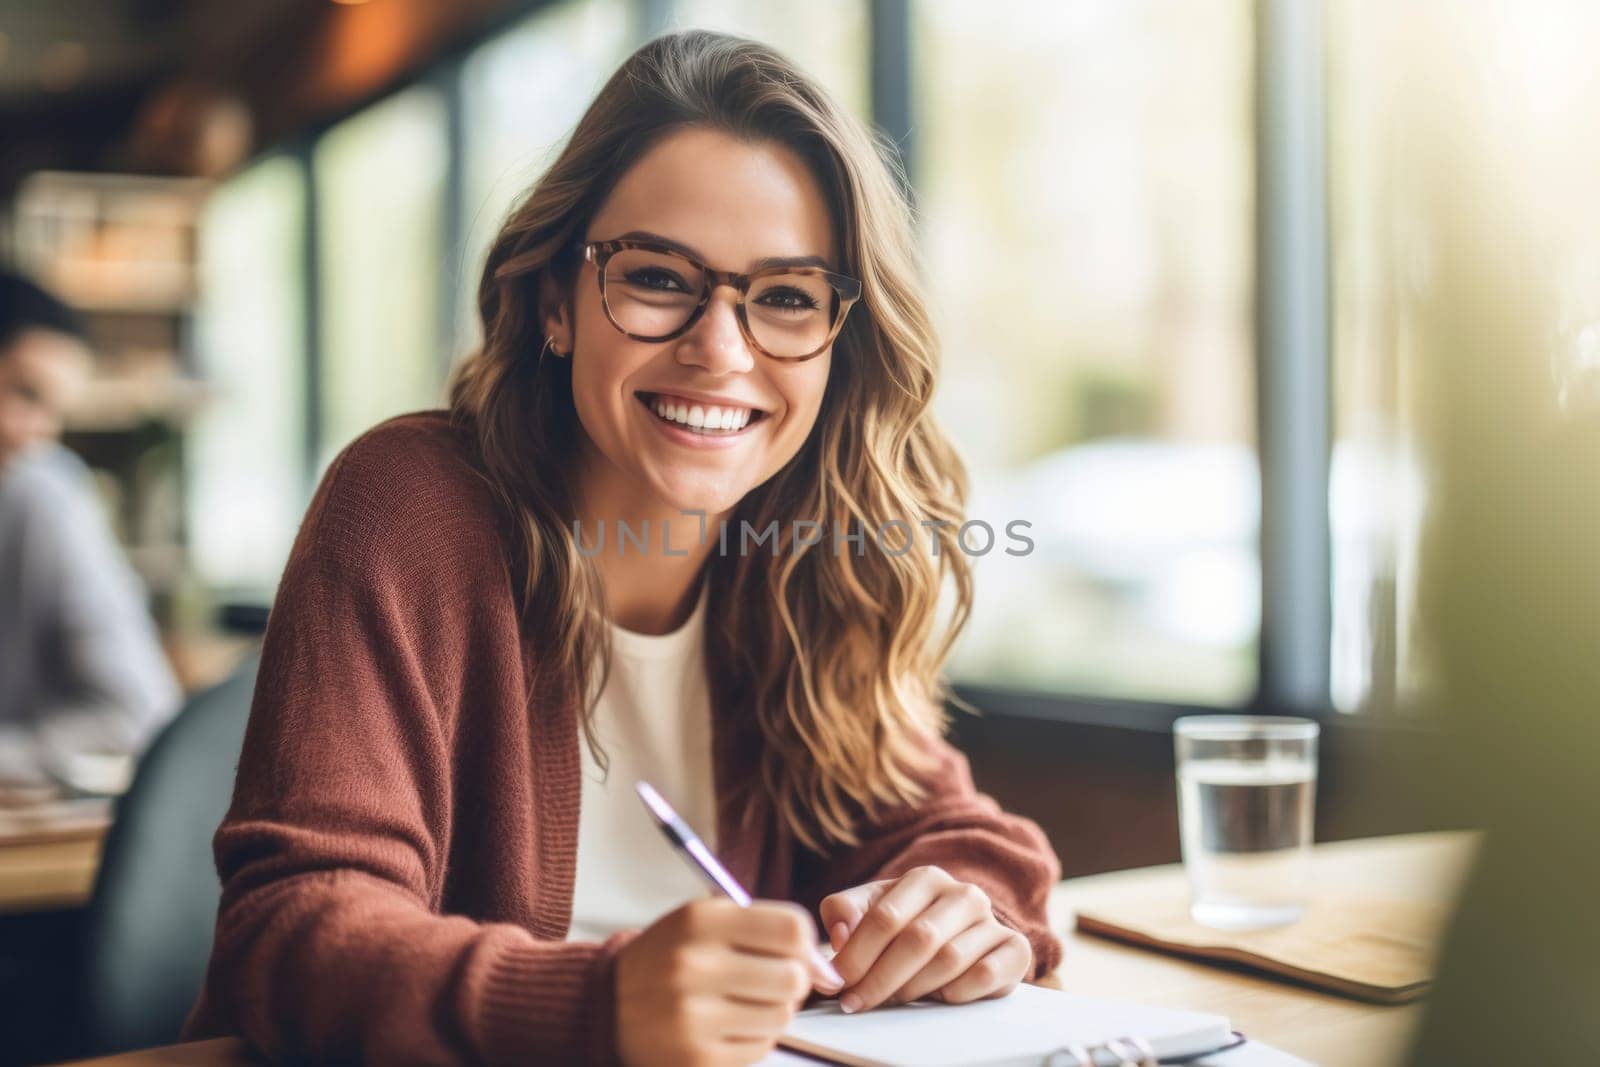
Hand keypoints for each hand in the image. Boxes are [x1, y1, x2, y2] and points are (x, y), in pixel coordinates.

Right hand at [615, 897, 844, 1066]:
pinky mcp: (697, 1058)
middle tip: (771, 980)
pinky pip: (761, 1047)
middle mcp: (694, 966)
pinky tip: (726, 1025)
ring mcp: (693, 1017)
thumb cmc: (670, 956)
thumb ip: (765, 931)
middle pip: (793, 976)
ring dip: (774, 1009)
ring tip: (744, 1001)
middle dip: (793, 980)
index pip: (791, 928)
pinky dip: (754, 1037)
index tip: (797, 953)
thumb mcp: (704, 923)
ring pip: (782, 1015)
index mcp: (699, 921)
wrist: (607, 1004)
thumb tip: (828, 972)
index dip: (805, 943)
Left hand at [820, 865, 1031, 1012]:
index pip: (885, 917)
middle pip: (918, 940)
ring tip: (894, 999)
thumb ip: (844, 911)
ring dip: (914, 987)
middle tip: (857, 1002)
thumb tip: (840, 934)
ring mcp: (992, 920)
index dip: (857, 955)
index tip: (838, 984)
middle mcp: (963, 894)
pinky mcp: (1015, 950)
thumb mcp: (871, 909)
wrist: (964, 936)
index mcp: (926, 878)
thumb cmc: (909, 923)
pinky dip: (955, 992)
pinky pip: (983, 976)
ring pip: (949, 960)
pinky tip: (938, 996)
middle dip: (881, 978)